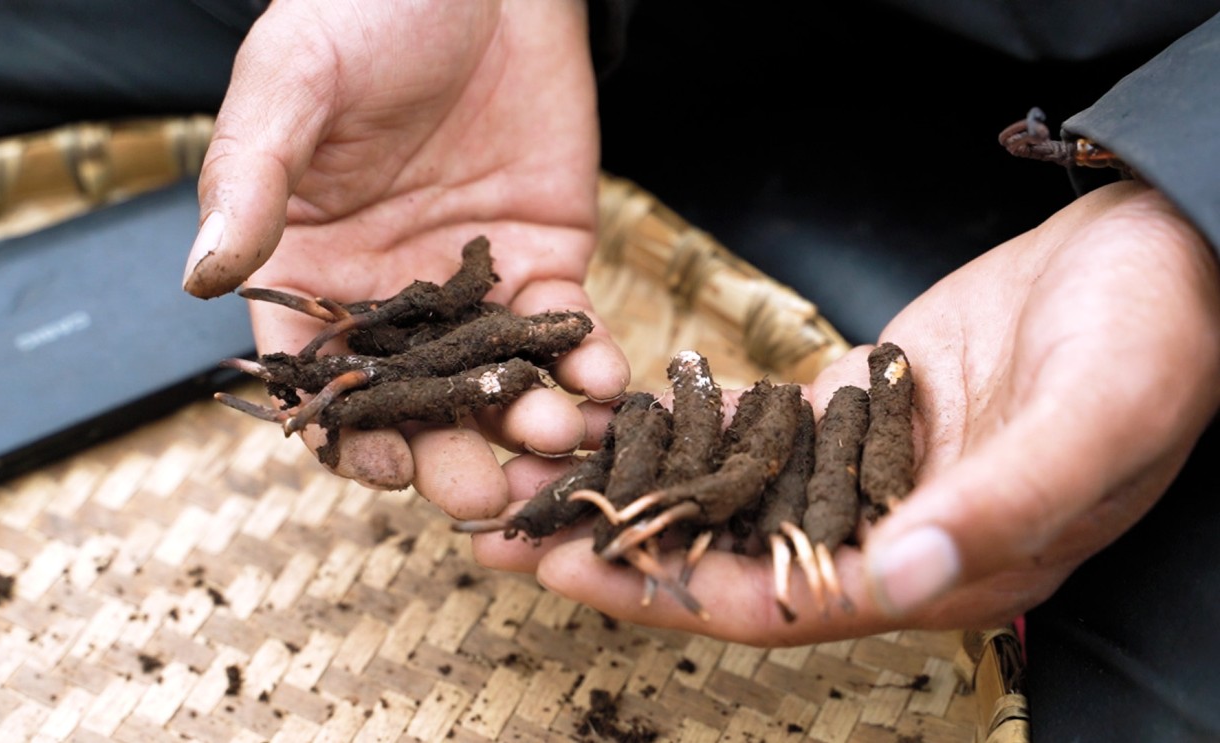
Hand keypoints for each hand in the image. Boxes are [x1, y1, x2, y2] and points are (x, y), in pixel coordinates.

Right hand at [182, 0, 628, 515]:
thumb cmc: (361, 14)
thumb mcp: (289, 88)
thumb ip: (247, 185)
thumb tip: (199, 281)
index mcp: (311, 273)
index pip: (318, 378)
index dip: (343, 433)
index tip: (377, 466)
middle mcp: (391, 298)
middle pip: (414, 405)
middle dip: (447, 457)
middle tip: (483, 494)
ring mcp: (472, 288)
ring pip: (494, 385)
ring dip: (524, 425)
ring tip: (550, 437)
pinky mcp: (545, 262)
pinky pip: (566, 335)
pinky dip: (586, 367)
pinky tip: (603, 383)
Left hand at [474, 181, 1219, 645]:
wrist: (1163, 254)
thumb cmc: (1154, 337)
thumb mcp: (1094, 418)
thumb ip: (1000, 504)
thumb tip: (899, 573)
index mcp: (952, 565)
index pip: (791, 600)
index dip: (679, 593)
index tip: (579, 573)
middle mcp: (900, 535)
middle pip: (737, 558)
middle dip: (626, 549)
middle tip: (518, 530)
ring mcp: (874, 474)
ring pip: (735, 500)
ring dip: (642, 491)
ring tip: (546, 476)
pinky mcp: (860, 414)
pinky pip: (758, 436)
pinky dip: (691, 432)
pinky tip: (623, 420)